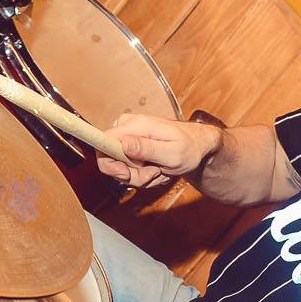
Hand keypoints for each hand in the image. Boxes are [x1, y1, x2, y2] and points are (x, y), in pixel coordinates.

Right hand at [97, 114, 220, 188]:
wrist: (198, 145)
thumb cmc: (190, 147)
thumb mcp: (172, 152)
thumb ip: (147, 148)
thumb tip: (124, 143)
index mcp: (136, 125)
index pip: (103, 142)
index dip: (110, 164)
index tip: (126, 174)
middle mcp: (128, 128)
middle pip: (110, 160)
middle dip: (132, 175)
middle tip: (154, 173)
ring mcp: (128, 137)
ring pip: (120, 167)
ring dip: (140, 176)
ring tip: (160, 171)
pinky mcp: (131, 146)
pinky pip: (128, 168)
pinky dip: (143, 174)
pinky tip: (157, 169)